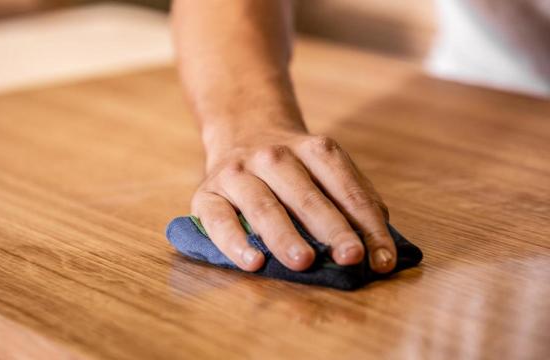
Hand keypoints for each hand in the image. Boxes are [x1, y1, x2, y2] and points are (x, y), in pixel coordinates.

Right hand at [191, 128, 395, 272]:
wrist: (241, 131)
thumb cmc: (293, 168)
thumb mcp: (325, 168)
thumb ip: (355, 200)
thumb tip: (380, 248)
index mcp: (313, 149)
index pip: (346, 188)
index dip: (367, 224)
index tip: (382, 260)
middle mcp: (274, 156)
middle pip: (306, 196)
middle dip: (331, 228)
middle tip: (350, 257)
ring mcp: (237, 173)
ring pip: (263, 206)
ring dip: (285, 236)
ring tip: (303, 262)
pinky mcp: (206, 193)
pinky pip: (218, 219)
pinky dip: (235, 242)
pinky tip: (253, 262)